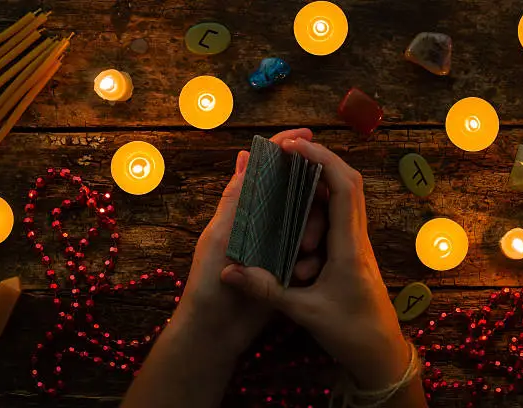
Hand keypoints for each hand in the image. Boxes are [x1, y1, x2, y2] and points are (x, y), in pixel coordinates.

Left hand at [177, 129, 316, 358]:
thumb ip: (235, 200)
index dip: (285, 148)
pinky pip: (307, 252)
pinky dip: (312, 257)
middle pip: (293, 194)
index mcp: (243, 209)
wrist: (215, 334)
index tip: (309, 136)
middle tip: (312, 226)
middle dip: (309, 202)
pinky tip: (309, 269)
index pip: (265, 170)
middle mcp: (261, 222)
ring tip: (306, 254)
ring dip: (311, 233)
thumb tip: (244, 156)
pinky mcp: (285, 267)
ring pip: (305, 222)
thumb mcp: (220, 238)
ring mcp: (274, 244)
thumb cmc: (209, 284)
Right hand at [221, 138, 410, 388]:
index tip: (294, 147)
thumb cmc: (350, 332)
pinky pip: (339, 219)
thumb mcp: (305, 312)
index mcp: (349, 245)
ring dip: (318, 189)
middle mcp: (357, 238)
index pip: (343, 187)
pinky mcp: (353, 253)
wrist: (381, 353)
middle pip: (348, 183)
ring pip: (344, 200)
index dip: (321, 160)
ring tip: (288, 186)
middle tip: (287, 157)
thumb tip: (229, 271)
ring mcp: (357, 244)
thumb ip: (267, 289)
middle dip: (319, 163)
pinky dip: (319, 209)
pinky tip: (297, 218)